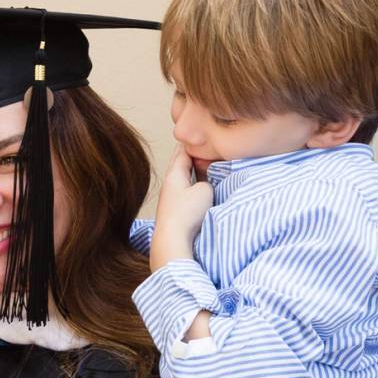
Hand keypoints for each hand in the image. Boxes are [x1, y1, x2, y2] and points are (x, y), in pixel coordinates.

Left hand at [150, 149, 212, 271]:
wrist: (172, 242)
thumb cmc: (187, 214)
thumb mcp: (205, 190)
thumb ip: (208, 179)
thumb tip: (205, 182)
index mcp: (174, 174)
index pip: (183, 151)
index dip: (195, 142)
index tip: (204, 135)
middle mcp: (170, 185)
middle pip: (182, 164)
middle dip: (194, 155)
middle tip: (206, 147)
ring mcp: (171, 199)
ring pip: (185, 179)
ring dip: (195, 172)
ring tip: (208, 165)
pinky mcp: (175, 213)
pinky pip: (187, 193)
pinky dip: (195, 186)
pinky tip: (202, 189)